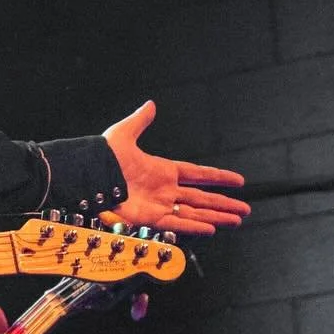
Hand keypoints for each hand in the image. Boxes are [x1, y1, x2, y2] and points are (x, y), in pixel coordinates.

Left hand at [102, 100, 248, 235]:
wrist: (88, 175)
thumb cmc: (103, 155)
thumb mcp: (124, 133)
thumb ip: (140, 121)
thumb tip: (150, 104)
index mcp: (163, 169)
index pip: (198, 173)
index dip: (218, 177)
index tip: (238, 180)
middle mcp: (165, 189)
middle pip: (202, 197)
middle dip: (223, 204)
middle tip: (245, 209)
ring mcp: (159, 204)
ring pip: (194, 212)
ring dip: (216, 216)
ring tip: (237, 220)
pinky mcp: (150, 218)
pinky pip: (177, 223)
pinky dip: (194, 226)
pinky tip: (211, 228)